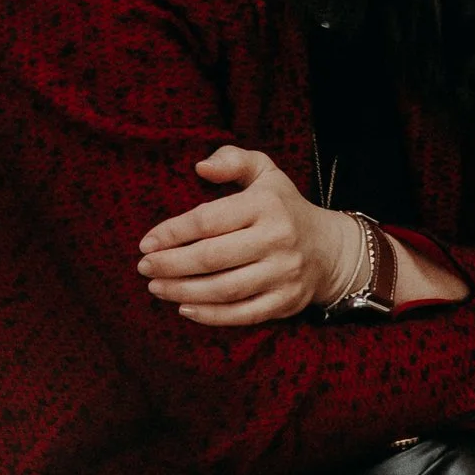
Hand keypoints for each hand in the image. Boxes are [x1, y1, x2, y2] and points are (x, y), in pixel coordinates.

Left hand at [140, 146, 358, 327]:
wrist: (330, 249)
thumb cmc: (283, 207)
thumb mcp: (265, 172)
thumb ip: (233, 160)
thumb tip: (200, 167)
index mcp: (266, 204)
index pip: (208, 220)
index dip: (173, 232)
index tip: (146, 242)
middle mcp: (277, 239)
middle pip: (211, 258)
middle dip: (171, 264)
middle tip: (144, 267)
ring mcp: (283, 274)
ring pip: (223, 289)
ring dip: (182, 291)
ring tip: (156, 287)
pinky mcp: (286, 302)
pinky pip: (242, 314)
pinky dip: (210, 315)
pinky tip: (184, 308)